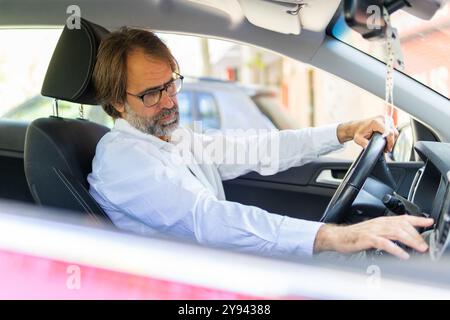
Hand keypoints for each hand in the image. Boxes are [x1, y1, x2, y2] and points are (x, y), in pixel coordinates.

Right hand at [314, 215, 433, 259]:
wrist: (337, 236)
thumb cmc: (355, 235)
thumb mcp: (374, 231)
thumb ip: (388, 232)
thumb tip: (404, 237)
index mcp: (381, 220)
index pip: (402, 217)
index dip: (417, 220)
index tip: (429, 222)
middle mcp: (379, 223)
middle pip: (402, 225)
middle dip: (416, 235)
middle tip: (424, 245)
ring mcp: (373, 230)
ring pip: (395, 232)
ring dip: (409, 240)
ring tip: (418, 248)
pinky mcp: (367, 239)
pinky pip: (384, 243)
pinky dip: (395, 249)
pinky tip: (402, 254)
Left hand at [336, 115, 398, 151]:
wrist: (357, 126)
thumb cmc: (358, 132)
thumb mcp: (358, 139)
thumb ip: (363, 143)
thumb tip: (368, 147)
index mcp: (376, 122)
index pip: (388, 132)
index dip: (390, 142)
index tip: (388, 149)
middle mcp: (383, 118)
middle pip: (393, 132)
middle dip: (391, 142)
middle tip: (386, 149)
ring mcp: (386, 118)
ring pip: (394, 131)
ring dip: (392, 139)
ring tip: (386, 146)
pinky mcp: (388, 120)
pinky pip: (393, 129)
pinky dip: (391, 136)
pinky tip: (386, 141)